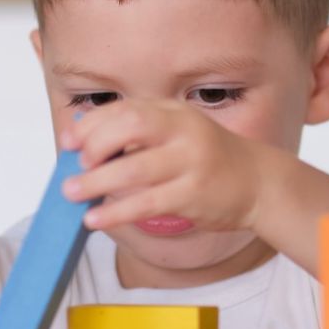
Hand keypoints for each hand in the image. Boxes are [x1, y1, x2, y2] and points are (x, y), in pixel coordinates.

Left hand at [59, 99, 269, 231]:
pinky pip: (147, 203)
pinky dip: (116, 211)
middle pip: (130, 127)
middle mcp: (183, 131)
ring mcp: (191, 162)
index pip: (125, 109)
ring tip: (72, 194)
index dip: (91, 125)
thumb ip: (140, 136)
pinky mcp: (193, 195)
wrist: (259, 182)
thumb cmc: (208, 160)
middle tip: (76, 168)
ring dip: (96, 182)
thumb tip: (84, 148)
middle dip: (94, 146)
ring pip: (134, 169)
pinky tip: (95, 219)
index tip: (69, 143)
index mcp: (174, 112)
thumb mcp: (179, 134)